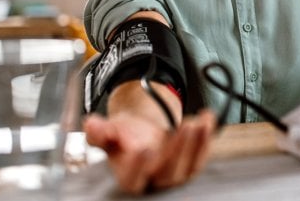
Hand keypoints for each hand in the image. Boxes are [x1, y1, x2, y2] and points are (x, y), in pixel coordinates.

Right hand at [84, 109, 215, 193]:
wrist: (140, 134)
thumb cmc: (122, 137)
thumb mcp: (107, 132)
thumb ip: (99, 131)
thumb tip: (91, 125)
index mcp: (129, 177)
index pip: (133, 179)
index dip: (138, 166)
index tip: (143, 147)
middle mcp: (153, 180)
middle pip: (168, 173)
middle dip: (178, 150)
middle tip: (184, 127)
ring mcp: (175, 175)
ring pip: (189, 168)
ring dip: (196, 144)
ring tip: (198, 122)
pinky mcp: (191, 165)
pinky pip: (202, 155)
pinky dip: (207, 137)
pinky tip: (208, 118)